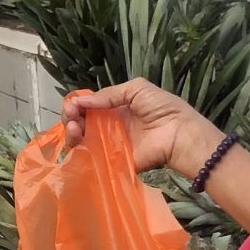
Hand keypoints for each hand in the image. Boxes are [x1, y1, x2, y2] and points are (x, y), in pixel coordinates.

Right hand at [61, 79, 222, 179]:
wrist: (179, 133)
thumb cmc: (162, 108)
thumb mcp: (136, 89)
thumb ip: (109, 94)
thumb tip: (80, 101)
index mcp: (115, 108)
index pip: (88, 106)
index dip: (77, 104)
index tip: (72, 105)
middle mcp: (109, 126)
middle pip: (81, 123)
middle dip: (70, 117)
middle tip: (70, 115)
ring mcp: (109, 145)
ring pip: (81, 140)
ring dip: (71, 132)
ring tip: (73, 127)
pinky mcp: (112, 161)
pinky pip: (91, 158)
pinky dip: (78, 150)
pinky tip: (77, 139)